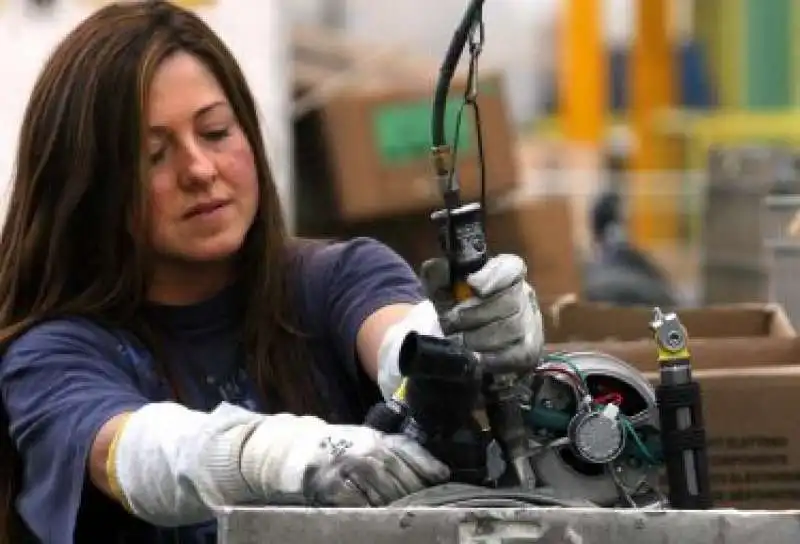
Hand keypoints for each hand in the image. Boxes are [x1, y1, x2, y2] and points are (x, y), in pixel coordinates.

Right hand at [240, 416, 449, 506]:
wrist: (301, 450)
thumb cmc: (343, 448)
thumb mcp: (372, 442)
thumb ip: (401, 453)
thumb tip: (441, 473)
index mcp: (377, 437)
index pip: (408, 449)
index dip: (427, 465)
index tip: (443, 479)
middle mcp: (365, 449)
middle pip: (399, 474)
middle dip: (415, 491)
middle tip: (429, 506)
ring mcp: (348, 466)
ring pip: (383, 490)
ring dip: (398, 503)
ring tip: (409, 514)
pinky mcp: (332, 485)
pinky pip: (359, 502)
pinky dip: (371, 510)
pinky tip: (380, 516)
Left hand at [419, 254, 543, 371]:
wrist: (463, 344)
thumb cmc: (456, 311)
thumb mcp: (442, 292)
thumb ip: (437, 275)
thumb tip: (441, 265)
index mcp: (507, 274)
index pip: (512, 267)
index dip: (494, 275)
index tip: (472, 284)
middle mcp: (524, 296)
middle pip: (510, 301)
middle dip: (475, 314)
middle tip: (451, 322)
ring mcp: (530, 324)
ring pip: (512, 328)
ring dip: (479, 337)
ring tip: (458, 340)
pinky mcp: (529, 351)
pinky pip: (514, 354)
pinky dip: (491, 357)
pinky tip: (474, 357)